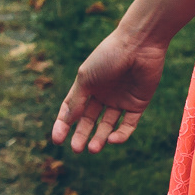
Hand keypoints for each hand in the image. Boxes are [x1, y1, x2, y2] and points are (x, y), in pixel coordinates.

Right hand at [51, 26, 168, 152]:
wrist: (138, 45)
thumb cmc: (107, 56)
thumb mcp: (86, 78)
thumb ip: (77, 100)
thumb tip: (65, 120)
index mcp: (86, 85)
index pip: (72, 109)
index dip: (63, 124)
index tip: (56, 139)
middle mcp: (102, 94)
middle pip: (89, 120)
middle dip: (81, 135)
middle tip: (76, 149)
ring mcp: (120, 100)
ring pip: (108, 125)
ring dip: (100, 138)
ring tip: (93, 149)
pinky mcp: (138, 104)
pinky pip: (128, 124)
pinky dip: (121, 134)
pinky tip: (113, 139)